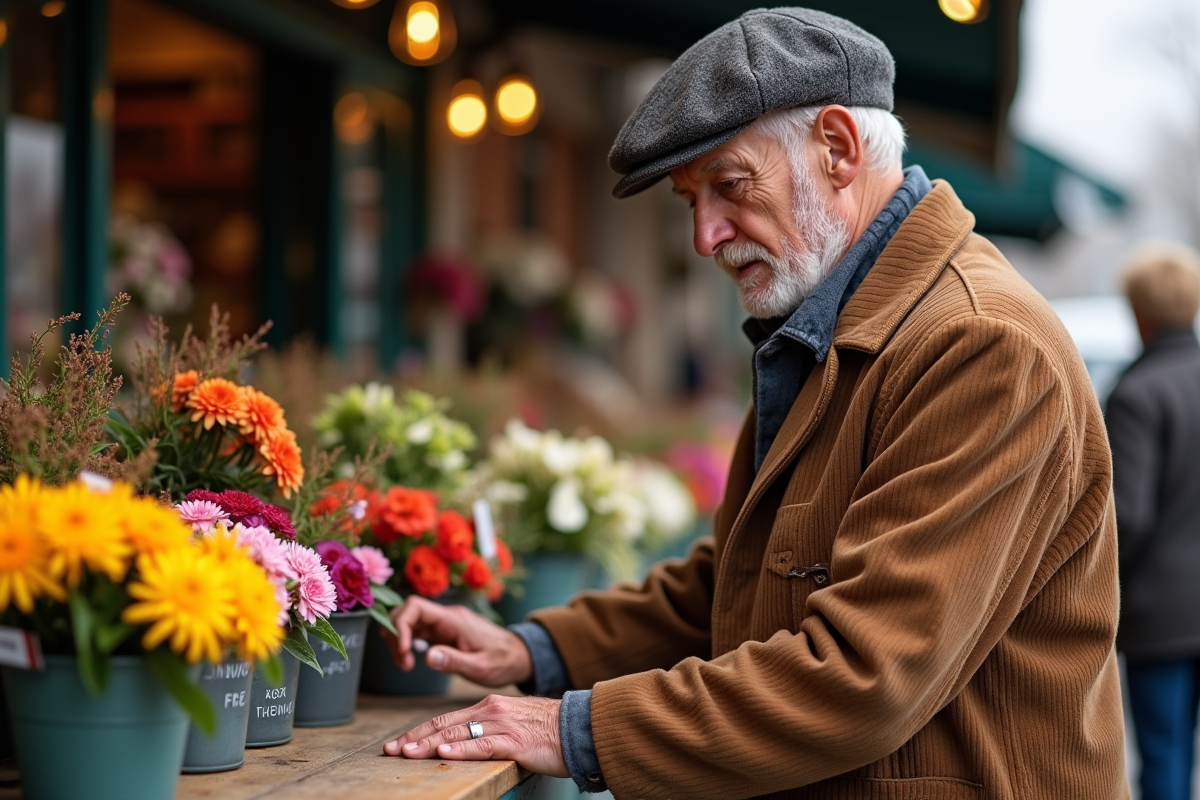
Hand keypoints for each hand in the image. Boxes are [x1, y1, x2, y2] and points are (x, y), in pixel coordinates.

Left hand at [382, 694, 568, 777]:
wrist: (577, 727)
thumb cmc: (546, 730)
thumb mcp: (512, 723)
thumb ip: (488, 729)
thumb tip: (463, 742)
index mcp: (489, 706)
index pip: (445, 719)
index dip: (419, 731)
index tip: (399, 743)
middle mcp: (491, 710)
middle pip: (444, 724)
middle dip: (414, 738)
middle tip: (390, 750)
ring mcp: (502, 724)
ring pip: (457, 734)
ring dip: (428, 744)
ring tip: (406, 753)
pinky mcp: (514, 741)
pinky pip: (481, 745)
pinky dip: (460, 749)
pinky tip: (443, 751)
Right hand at [386, 595, 532, 686]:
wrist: (519, 656)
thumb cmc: (502, 662)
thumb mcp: (480, 667)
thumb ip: (453, 661)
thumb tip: (426, 656)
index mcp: (454, 619)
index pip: (415, 606)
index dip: (400, 625)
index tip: (402, 652)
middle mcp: (446, 616)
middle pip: (406, 612)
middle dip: (395, 634)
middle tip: (403, 663)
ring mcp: (444, 622)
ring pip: (408, 621)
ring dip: (398, 640)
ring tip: (406, 665)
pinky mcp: (443, 631)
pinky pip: (416, 630)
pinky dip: (406, 643)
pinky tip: (410, 661)